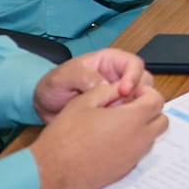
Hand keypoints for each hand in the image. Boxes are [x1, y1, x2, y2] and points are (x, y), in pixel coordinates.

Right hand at [30, 79, 168, 188]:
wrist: (52, 170)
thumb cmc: (64, 136)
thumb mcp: (84, 101)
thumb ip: (108, 90)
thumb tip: (121, 86)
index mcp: (131, 119)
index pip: (157, 100)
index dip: (146, 92)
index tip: (132, 93)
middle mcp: (138, 140)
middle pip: (162, 121)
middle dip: (150, 110)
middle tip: (130, 106)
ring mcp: (132, 158)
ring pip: (151, 139)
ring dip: (143, 127)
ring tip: (118, 123)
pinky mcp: (124, 172)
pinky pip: (138, 154)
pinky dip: (132, 144)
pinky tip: (110, 140)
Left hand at [33, 48, 153, 121]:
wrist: (44, 106)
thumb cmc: (54, 84)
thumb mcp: (65, 76)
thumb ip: (85, 77)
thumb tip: (106, 85)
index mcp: (110, 61)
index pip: (133, 64)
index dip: (134, 76)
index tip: (124, 90)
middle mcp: (119, 77)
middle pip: (143, 82)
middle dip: (138, 95)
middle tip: (121, 108)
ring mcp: (118, 96)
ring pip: (139, 100)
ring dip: (132, 110)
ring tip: (113, 118)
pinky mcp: (116, 113)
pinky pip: (129, 116)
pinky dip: (126, 122)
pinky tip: (113, 127)